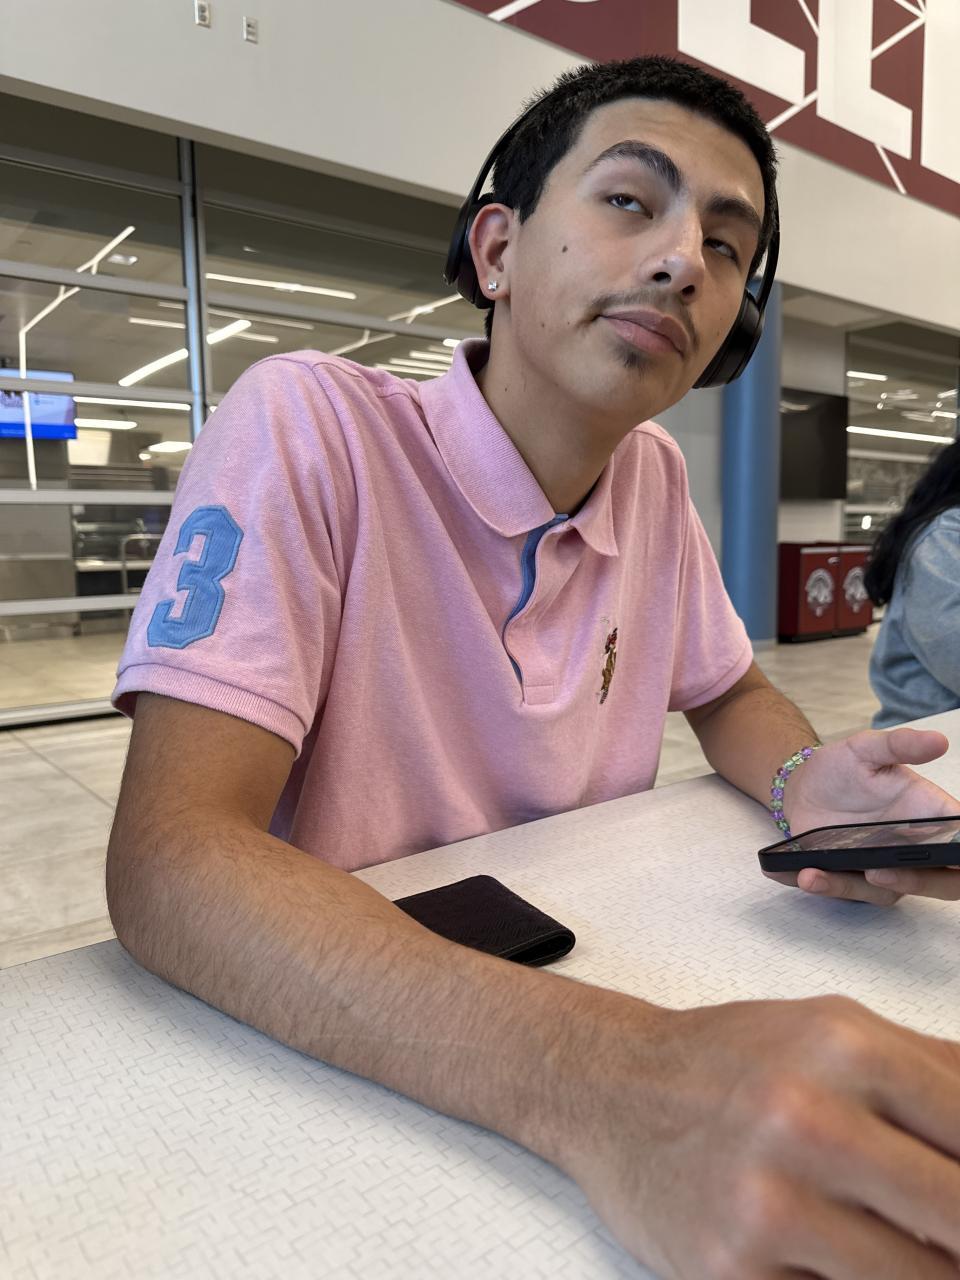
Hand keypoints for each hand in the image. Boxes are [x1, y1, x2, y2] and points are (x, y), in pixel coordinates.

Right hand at [562, 994, 959, 1278]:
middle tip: (953, 1237)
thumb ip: (940, 1071)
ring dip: (928, 1273)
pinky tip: (847, 1261)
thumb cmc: (733, 1060)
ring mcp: (768, 1204)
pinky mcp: (734, 1273)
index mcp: (847, 1049)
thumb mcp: (837, 1028)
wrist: (612, 1089)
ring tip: (916, 1251)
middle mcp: (808, 1121)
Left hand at [764, 728, 959, 905]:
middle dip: (923, 883)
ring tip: (837, 872)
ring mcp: (887, 867)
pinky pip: (850, 891)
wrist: (802, 786)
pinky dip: (830, 887)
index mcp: (930, 814)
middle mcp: (915, 846)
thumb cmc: (843, 768)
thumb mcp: (866, 748)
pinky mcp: (855, 878)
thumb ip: (900, 745)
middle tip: (884, 872)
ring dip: (860, 888)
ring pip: (891, 893)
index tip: (957, 858)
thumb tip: (939, 741)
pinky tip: (808, 876)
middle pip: (943, 881)